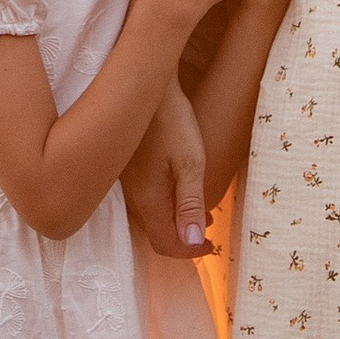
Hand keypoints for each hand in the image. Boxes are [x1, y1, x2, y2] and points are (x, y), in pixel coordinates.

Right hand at [123, 83, 209, 258]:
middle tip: (210, 229)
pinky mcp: (127, 170)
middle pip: (156, 234)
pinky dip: (166, 206)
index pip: (165, 244)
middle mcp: (132, 196)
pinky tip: (180, 190)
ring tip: (202, 211)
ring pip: (151, 218)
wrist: (145, 86)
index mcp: (148, 199)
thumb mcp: (190, 162)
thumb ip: (190, 204)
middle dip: (184, 239)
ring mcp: (127, 183)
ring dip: (176, 222)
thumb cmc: (172, 121)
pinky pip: (146, 200)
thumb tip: (193, 242)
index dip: (189, 251)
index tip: (212, 245)